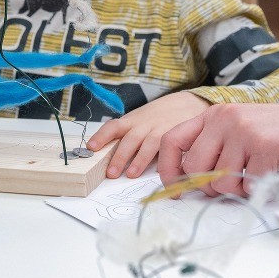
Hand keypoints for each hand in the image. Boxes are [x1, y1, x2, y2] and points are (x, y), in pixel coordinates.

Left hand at [86, 91, 209, 178]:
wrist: (187, 102)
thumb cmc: (159, 116)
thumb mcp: (141, 120)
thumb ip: (128, 134)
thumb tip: (109, 156)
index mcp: (132, 120)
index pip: (113, 126)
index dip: (101, 136)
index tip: (91, 147)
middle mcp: (143, 124)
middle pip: (128, 138)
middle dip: (119, 156)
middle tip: (110, 173)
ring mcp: (158, 129)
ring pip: (146, 143)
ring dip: (138, 160)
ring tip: (131, 174)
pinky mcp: (174, 134)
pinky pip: (165, 147)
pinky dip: (161, 159)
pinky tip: (159, 170)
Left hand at [157, 97, 278, 197]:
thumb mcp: (242, 128)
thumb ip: (216, 148)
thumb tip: (188, 183)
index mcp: (215, 114)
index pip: (172, 140)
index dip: (167, 169)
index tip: (175, 189)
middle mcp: (225, 119)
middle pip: (194, 169)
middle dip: (209, 187)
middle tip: (231, 184)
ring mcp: (245, 132)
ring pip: (221, 183)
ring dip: (239, 189)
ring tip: (258, 172)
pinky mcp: (265, 148)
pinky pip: (249, 187)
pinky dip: (260, 188)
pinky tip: (273, 170)